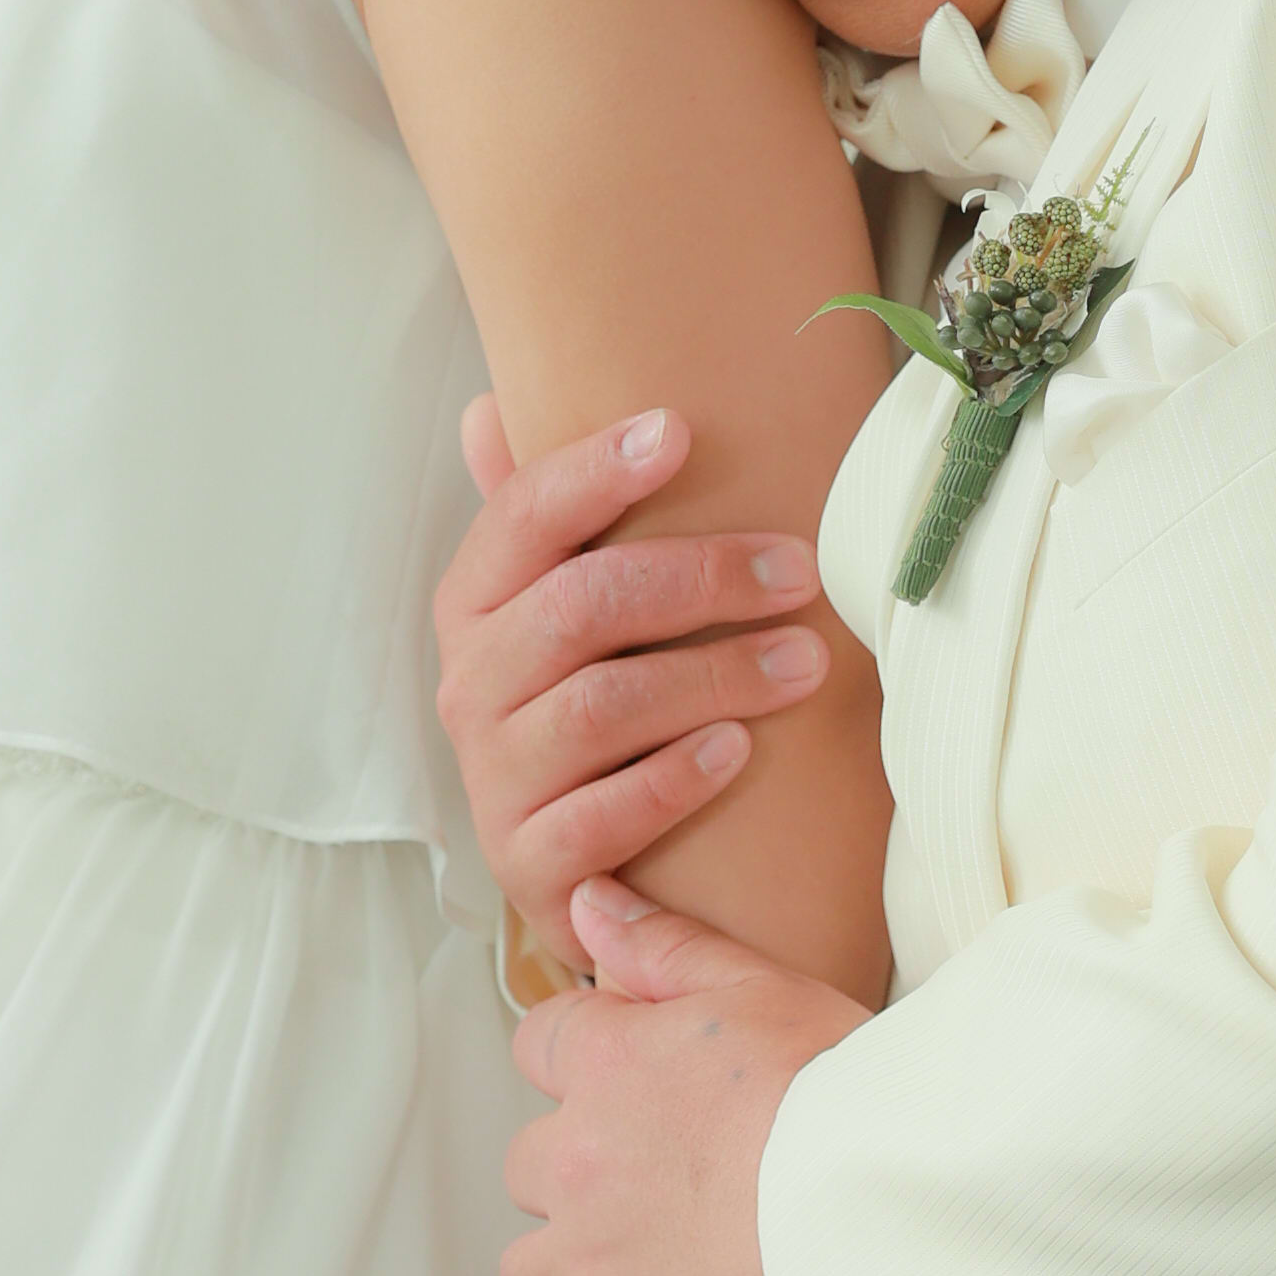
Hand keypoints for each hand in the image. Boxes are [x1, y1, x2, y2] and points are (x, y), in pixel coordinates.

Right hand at [436, 400, 832, 968]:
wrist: (586, 868)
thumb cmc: (591, 698)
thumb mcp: (563, 606)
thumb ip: (542, 516)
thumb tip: (485, 407)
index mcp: (475, 602)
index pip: (523, 515)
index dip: (595, 470)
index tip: (679, 431)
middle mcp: (470, 684)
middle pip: (578, 607)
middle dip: (698, 579)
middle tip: (800, 570)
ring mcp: (494, 779)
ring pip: (598, 708)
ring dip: (712, 677)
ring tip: (805, 662)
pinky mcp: (528, 865)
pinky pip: (598, 820)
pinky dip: (672, 781)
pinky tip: (738, 752)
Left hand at [506, 885, 870, 1275]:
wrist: (886, 1225)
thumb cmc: (844, 1100)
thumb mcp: (762, 988)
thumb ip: (663, 945)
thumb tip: (584, 903)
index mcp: (607, 1065)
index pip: (540, 1046)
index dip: (586, 1062)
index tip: (638, 1089)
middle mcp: (576, 1163)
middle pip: (528, 1165)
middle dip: (579, 1174)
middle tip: (665, 1185)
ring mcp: (589, 1270)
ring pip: (530, 1272)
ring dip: (575, 1272)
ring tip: (658, 1271)